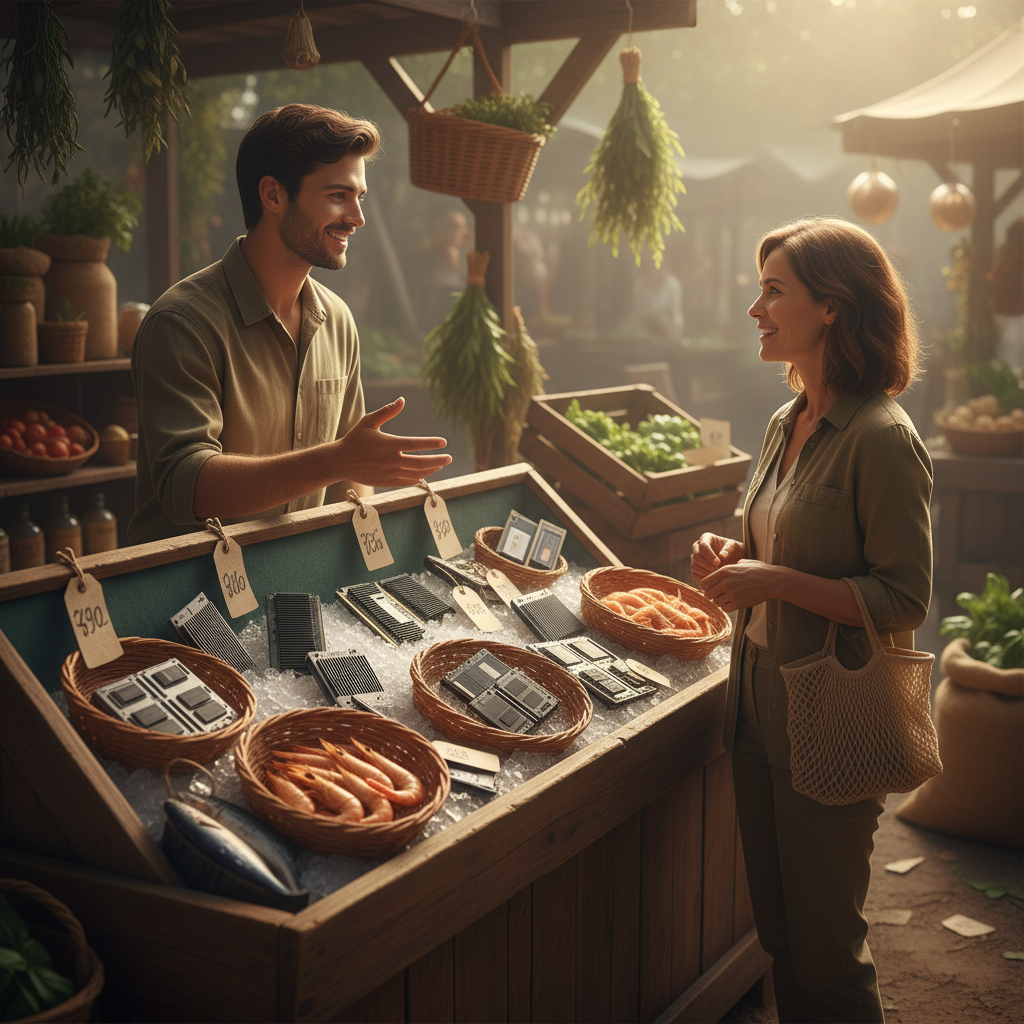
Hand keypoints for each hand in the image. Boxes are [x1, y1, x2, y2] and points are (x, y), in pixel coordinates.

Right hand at [333, 397, 451, 486]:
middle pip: (421, 463)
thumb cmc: (355, 439)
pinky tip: (426, 473)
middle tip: (449, 457)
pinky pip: (408, 481)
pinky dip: (419, 478)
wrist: (340, 462)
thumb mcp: (369, 422)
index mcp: (388, 444)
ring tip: (441, 464)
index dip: (431, 443)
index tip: (443, 442)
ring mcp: (389, 473)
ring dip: (431, 470)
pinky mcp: (387, 482)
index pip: (415, 444)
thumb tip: (402, 399)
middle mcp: (390, 461)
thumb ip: (387, 411)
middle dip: (438, 460)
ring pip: (416, 474)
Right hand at [690, 532, 744, 587]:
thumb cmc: (735, 551)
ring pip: (694, 566)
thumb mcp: (735, 547)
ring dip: (704, 572)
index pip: (703, 545)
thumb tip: (722, 556)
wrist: (735, 561)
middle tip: (717, 570)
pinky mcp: (696, 569)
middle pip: (696, 556)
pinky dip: (702, 578)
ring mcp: (695, 559)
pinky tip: (712, 579)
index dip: (709, 555)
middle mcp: (698, 547)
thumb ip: (729, 549)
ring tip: (716, 575)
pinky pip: (695, 575)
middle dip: (706, 564)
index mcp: (706, 538)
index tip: (718, 562)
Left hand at [700, 558, 779, 611]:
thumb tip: (719, 570)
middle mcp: (726, 582)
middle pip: (708, 594)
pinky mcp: (739, 603)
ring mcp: (732, 594)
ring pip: (716, 602)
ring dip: (720, 601)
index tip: (711, 588)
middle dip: (712, 595)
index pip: (704, 583)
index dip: (706, 587)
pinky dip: (727, 607)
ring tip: (729, 597)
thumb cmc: (758, 570)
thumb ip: (728, 567)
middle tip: (719, 594)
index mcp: (724, 571)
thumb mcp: (741, 563)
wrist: (772, 581)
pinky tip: (733, 602)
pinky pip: (725, 608)